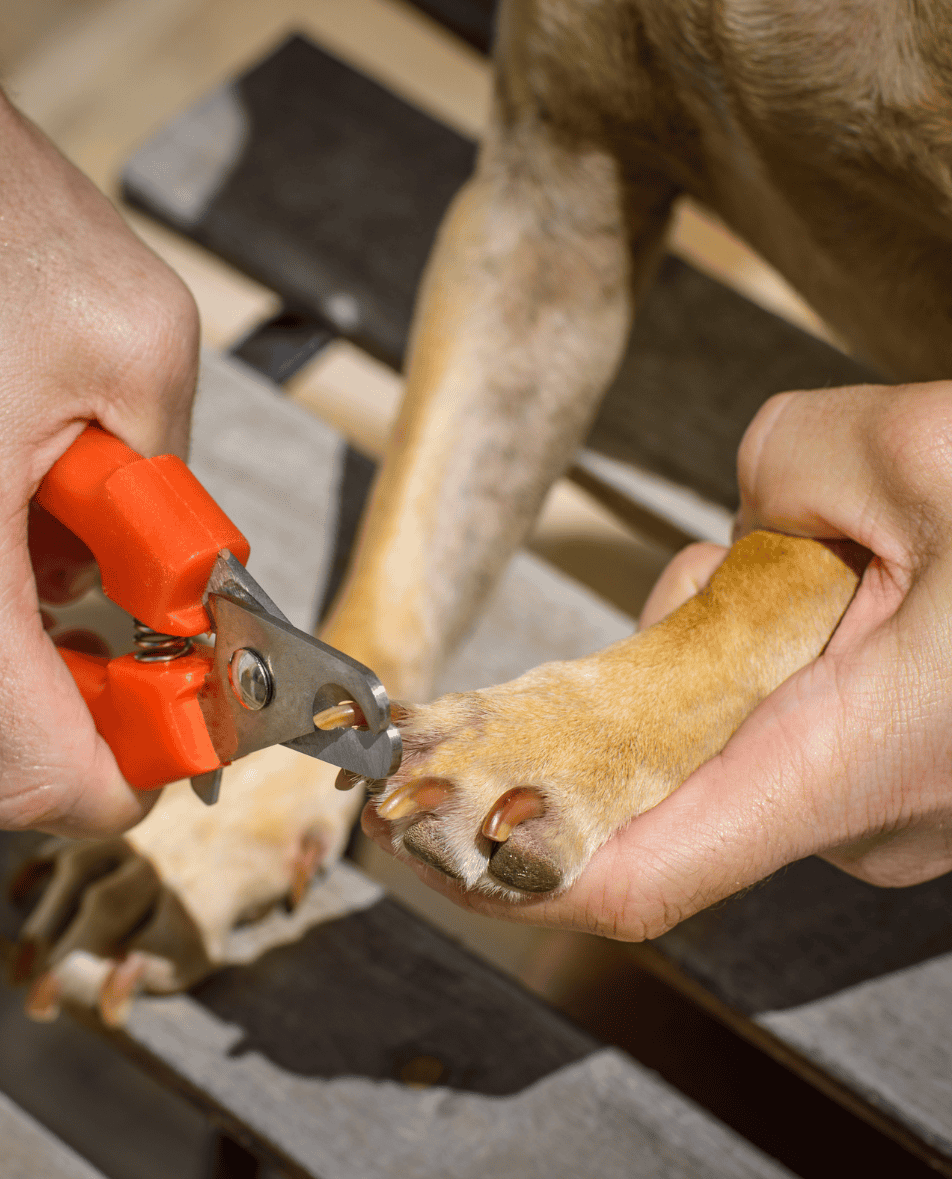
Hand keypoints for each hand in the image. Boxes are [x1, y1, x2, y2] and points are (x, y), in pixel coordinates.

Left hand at [364, 382, 951, 937]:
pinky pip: (774, 731)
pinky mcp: (893, 781)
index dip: (508, 859)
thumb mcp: (919, 450)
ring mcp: (880, 808)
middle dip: (660, 659)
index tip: (418, 828)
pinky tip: (845, 599)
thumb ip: (783, 468)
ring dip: (730, 641)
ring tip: (847, 566)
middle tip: (761, 562)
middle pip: (666, 762)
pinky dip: (766, 662)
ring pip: (725, 735)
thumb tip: (754, 514)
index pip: (632, 870)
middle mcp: (860, 815)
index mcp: (853, 760)